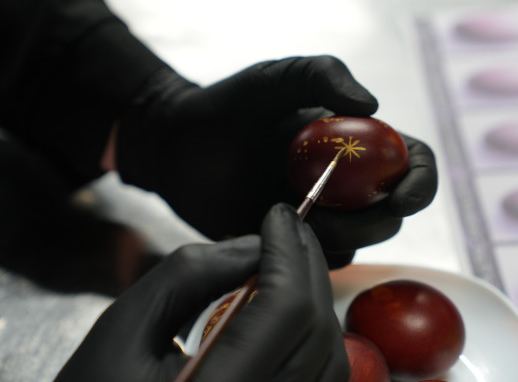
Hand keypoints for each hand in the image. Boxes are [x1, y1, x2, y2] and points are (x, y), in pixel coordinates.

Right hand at [55, 204, 348, 381]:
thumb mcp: (123, 329)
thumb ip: (190, 276)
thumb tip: (254, 244)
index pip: (285, 309)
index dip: (288, 251)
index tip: (278, 216)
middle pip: (316, 328)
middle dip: (306, 266)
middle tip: (287, 230)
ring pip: (330, 356)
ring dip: (315, 299)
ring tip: (286, 264)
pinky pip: (322, 378)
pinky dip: (315, 335)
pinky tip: (286, 311)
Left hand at [115, 55, 437, 265]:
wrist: (179, 143)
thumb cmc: (231, 104)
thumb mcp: (278, 77)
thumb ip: (324, 74)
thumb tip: (374, 104)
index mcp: (358, 143)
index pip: (413, 163)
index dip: (421, 184)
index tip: (402, 199)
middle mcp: (347, 182)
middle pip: (391, 214)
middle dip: (373, 222)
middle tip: (326, 214)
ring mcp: (322, 214)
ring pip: (360, 243)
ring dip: (340, 240)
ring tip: (293, 220)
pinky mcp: (292, 242)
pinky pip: (320, 262)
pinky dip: (310, 256)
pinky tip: (274, 235)